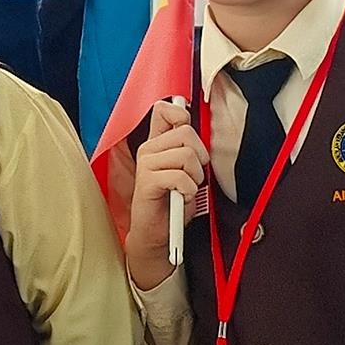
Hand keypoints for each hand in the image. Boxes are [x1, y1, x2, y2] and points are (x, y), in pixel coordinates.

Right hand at [125, 100, 203, 287]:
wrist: (156, 234)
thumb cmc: (171, 206)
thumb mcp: (185, 173)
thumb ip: (189, 153)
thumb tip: (199, 139)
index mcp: (157, 144)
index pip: (164, 110)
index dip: (181, 113)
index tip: (188, 133)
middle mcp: (148, 150)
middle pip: (185, 133)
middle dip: (199, 156)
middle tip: (193, 174)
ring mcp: (145, 164)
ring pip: (186, 155)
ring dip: (194, 176)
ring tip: (186, 188)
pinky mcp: (147, 182)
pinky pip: (179, 176)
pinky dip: (188, 189)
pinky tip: (181, 197)